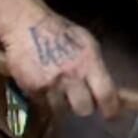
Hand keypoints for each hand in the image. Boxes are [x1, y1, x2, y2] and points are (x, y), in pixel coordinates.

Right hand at [1, 12, 119, 118]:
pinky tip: (43, 83)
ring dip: (62, 103)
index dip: (111, 109)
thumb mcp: (86, 43)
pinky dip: (45, 98)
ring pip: (62, 110)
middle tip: (79, 99)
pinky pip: (43, 104)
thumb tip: (108, 89)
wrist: (26, 24)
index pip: (106, 94)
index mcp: (89, 61)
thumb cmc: (59, 31)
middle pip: (84, 109)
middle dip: (83, 106)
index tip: (111, 114)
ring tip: (58, 89)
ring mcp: (51, 83)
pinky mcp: (33, 88)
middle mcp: (72, 74)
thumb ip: (96, 66)